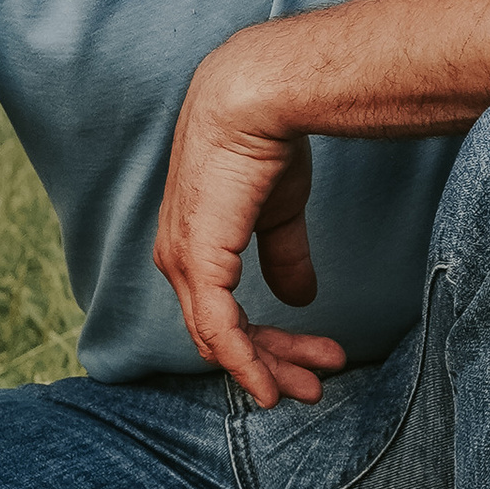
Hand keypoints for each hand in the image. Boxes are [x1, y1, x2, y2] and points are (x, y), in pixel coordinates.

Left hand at [153, 38, 348, 410]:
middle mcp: (178, 261)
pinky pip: (219, 331)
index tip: (309, 360)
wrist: (255, 101)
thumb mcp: (278, 212)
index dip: (265, 344)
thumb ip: (283, 257)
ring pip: (221, 341)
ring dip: (267, 368)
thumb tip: (300, 297)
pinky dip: (244, 364)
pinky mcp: (197, 264)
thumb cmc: (265, 142)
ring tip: (311, 386)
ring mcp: (183, 264)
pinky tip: (268, 385)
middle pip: (220, 337)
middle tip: (312, 387)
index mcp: (192, 248)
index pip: (223, 314)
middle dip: (270, 365)